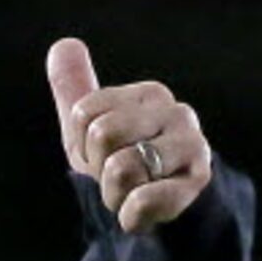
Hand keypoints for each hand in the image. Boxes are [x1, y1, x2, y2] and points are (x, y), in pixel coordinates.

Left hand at [45, 37, 214, 233]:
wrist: (165, 213)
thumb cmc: (125, 163)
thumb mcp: (91, 128)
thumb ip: (75, 88)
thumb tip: (63, 44)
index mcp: (148, 94)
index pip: (84, 114)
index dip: (83, 145)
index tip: (103, 155)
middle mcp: (176, 111)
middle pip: (102, 133)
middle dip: (99, 169)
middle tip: (118, 177)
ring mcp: (191, 145)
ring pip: (122, 167)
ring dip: (115, 195)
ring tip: (133, 193)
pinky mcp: (198, 182)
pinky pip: (143, 200)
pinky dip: (131, 216)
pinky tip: (144, 213)